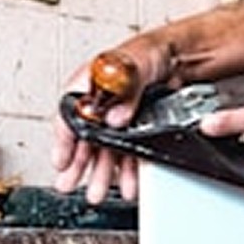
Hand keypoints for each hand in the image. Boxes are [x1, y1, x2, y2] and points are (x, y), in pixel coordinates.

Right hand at [52, 46, 154, 202]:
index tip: (61, 161)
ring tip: (96, 192)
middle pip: (84, 138)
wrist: (181, 56)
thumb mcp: (135, 64)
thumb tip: (115, 116)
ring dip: (101, 173)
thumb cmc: (152, 51)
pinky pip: (128, 152)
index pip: (69, 114)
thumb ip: (125, 90)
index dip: (64, 139)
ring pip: (105, 150)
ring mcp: (117, 117)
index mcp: (91, 83)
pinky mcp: (135, 127)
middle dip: (78, 165)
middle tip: (69, 184)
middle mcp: (100, 102)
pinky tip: (127, 183)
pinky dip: (127, 170)